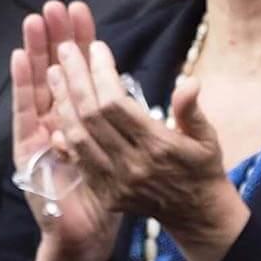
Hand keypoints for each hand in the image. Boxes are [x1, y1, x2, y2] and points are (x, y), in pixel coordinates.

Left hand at [45, 14, 248, 260]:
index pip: (116, 104)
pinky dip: (66, 133)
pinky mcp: (106, 194)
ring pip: (78, 137)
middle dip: (74, 80)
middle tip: (64, 49)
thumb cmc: (201, 167)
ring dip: (63, 103)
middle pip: (91, 117)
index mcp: (158, 146)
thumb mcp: (206, 137)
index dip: (101, 74)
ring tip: (54, 73)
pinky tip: (57, 109)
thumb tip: (188, 81)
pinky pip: (78, 160)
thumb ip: (191, 109)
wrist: (195, 213)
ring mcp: (116, 183)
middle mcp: (133, 165)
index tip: (95, 47)